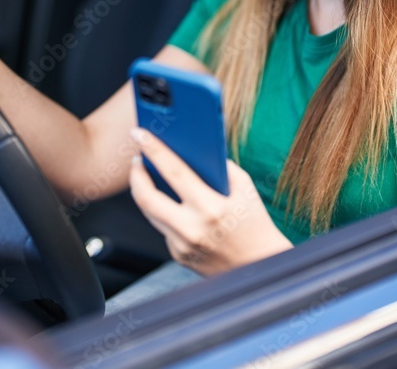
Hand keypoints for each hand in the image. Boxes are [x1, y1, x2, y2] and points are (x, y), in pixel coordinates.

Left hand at [128, 127, 292, 275]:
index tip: (139, 134)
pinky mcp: (179, 256)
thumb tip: (191, 148)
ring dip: (144, 192)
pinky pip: (164, 228)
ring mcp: (183, 246)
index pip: (173, 172)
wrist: (260, 263)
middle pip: (147, 198)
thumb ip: (219, 166)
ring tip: (146, 176)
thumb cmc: (254, 221)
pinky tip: (171, 204)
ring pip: (150, 213)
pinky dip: (165, 213)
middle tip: (136, 160)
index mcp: (211, 207)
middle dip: (136, 175)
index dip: (153, 150)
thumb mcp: (244, 187)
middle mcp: (192, 229)